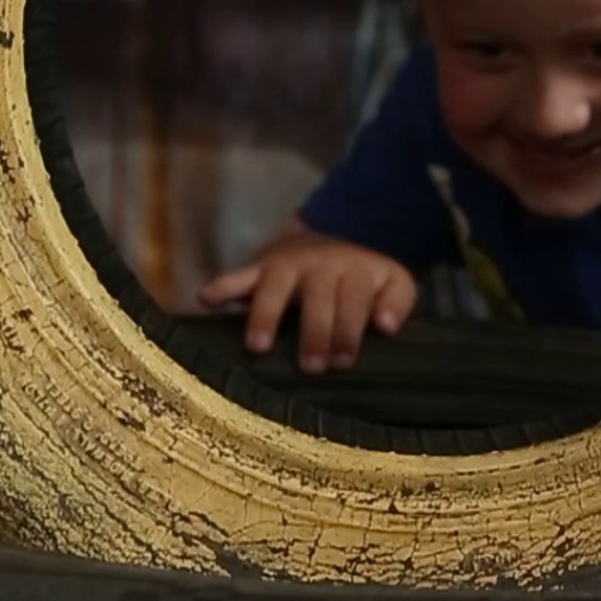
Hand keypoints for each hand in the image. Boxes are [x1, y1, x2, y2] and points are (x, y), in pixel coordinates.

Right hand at [197, 228, 415, 373]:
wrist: (333, 233)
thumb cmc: (364, 278)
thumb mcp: (393, 283)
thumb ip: (397, 302)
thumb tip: (386, 325)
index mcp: (357, 270)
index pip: (354, 301)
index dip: (349, 331)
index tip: (343, 362)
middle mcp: (322, 264)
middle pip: (317, 297)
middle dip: (315, 332)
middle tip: (311, 367)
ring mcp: (288, 264)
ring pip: (274, 287)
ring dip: (265, 314)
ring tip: (258, 346)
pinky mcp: (261, 266)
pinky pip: (239, 274)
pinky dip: (222, 285)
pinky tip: (204, 298)